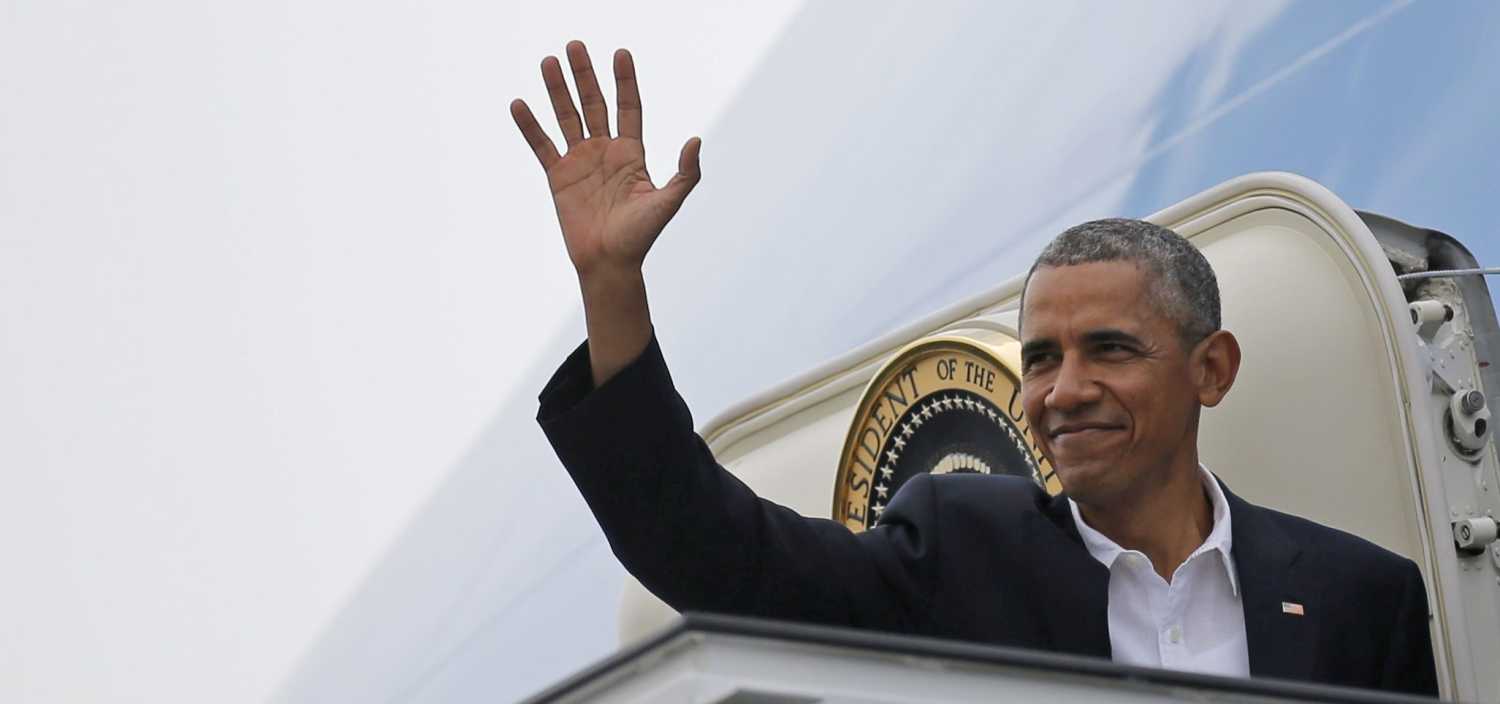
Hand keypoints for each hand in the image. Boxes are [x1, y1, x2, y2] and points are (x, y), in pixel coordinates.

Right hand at [511, 41, 701, 280]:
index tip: (621, 53)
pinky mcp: (558, 176)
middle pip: (594, 104)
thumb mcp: (668, 202)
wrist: (609, 263)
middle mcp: (605, 151)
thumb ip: (685, 173)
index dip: (625, 82)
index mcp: (631, 153)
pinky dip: (530, 126)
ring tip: (548, 62)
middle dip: (585, 75)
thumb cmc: (641, 236)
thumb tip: (695, 140)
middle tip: (575, 45)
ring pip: (567, 117)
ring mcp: (580, 161)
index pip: (628, 107)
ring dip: (557, 90)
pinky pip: (542, 145)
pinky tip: (520, 104)